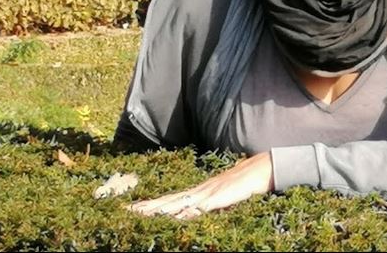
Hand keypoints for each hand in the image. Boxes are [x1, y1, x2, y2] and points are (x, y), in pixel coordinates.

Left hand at [127, 151, 274, 219]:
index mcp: (197, 192)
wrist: (260, 170)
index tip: (132, 209)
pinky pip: (200, 207)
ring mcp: (207, 193)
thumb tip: (191, 215)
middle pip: (168, 201)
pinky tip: (176, 218)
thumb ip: (207, 206)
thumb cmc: (242, 185)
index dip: (151, 204)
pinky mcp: (218, 198)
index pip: (169, 199)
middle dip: (147, 207)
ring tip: (142, 214)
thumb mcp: (221, 199)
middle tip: (126, 211)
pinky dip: (187, 212)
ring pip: (178, 203)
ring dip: (160, 209)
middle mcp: (198, 191)